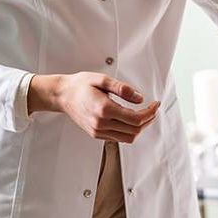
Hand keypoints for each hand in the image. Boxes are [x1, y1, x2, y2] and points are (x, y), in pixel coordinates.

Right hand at [30, 72, 159, 142]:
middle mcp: (101, 124)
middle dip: (148, 120)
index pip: (136, 119)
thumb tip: (140, 98)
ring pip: (128, 137)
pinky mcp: (96, 134)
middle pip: (135, 130)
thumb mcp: (102, 79)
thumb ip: (123, 89)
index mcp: (104, 110)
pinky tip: (132, 119)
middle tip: (153, 109)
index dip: (150, 112)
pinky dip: (130, 131)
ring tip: (145, 115)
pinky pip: (119, 138)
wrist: (62, 95)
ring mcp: (98, 131)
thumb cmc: (80, 85)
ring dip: (140, 128)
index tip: (155, 104)